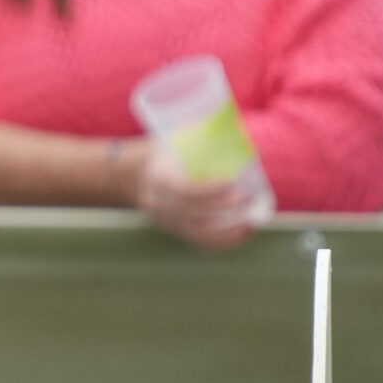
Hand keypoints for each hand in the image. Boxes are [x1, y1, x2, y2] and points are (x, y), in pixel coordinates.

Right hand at [132, 144, 257, 249]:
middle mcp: (159, 203)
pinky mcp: (173, 230)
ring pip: (197, 233)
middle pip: (193, 214)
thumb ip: (201, 143)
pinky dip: (222, 241)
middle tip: (249, 199)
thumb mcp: (173, 143)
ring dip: (227, 231)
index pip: (185, 190)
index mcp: (158, 177)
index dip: (211, 191)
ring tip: (251, 223)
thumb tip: (245, 141)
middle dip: (224, 209)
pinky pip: (198, 241)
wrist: (131, 174)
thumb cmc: (162, 154)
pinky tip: (242, 234)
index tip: (234, 184)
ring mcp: (165, 220)